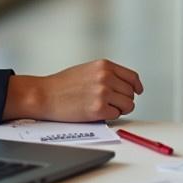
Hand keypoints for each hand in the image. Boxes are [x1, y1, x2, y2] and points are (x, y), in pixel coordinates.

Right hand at [4, 59, 143, 121]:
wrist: (45, 95)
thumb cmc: (63, 85)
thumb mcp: (88, 70)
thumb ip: (107, 74)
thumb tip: (125, 85)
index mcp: (104, 65)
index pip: (132, 77)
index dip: (136, 86)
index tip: (137, 91)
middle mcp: (106, 77)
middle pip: (130, 93)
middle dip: (124, 100)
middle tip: (111, 104)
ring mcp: (103, 92)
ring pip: (127, 105)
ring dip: (119, 109)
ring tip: (104, 108)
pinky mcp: (99, 109)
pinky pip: (116, 115)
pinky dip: (109, 116)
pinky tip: (97, 112)